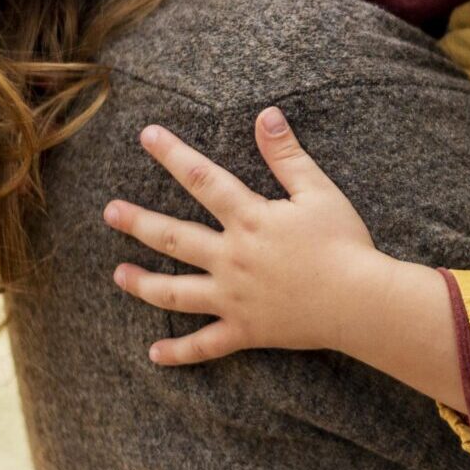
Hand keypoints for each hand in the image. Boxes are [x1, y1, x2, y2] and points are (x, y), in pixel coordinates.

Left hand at [103, 108, 395, 364]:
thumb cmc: (344, 244)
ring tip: (118, 274)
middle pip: (174, 238)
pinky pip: (205, 345)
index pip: (202, 179)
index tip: (146, 135)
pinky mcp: (246, 329)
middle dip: (138, 223)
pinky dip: (179, 352)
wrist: (359, 301)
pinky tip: (154, 354)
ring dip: (143, 283)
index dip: (172, 155)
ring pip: (176, 292)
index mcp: (250, 220)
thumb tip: (266, 115)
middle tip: (110, 212)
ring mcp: (234, 297)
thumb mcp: (319, 191)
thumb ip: (287, 155)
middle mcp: (232, 258)